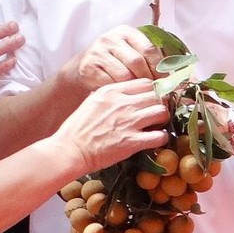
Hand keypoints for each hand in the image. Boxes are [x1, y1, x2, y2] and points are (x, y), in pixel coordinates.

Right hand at [52, 79, 171, 173]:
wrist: (70, 150)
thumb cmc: (77, 128)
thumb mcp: (92, 102)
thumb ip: (110, 95)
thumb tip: (123, 92)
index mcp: (112, 91)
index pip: (146, 82)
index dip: (154, 91)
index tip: (153, 99)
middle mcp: (123, 103)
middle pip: (158, 95)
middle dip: (161, 104)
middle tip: (158, 113)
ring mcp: (129, 122)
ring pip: (162, 112)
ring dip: (163, 119)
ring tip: (157, 125)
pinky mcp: (132, 142)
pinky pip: (160, 136)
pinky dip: (162, 138)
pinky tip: (155, 139)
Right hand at [65, 25, 159, 90]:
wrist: (86, 65)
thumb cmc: (117, 60)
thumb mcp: (132, 51)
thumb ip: (151, 58)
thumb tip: (178, 73)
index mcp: (126, 32)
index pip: (148, 48)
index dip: (159, 67)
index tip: (166, 81)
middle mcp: (111, 38)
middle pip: (137, 61)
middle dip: (149, 79)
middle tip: (156, 92)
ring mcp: (98, 52)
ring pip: (124, 74)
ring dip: (135, 86)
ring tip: (141, 94)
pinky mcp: (89, 67)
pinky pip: (110, 83)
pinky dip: (120, 90)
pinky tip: (124, 94)